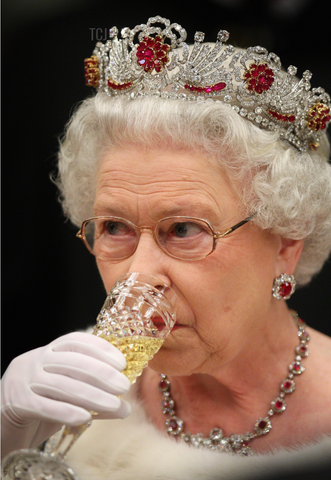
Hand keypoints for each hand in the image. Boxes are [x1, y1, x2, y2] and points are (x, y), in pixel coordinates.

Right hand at [1, 332, 130, 457]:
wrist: (2, 423)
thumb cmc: (40, 406)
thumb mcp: (67, 397)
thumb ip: (94, 397)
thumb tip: (125, 406)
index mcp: (48, 352)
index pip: (76, 341)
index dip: (101, 349)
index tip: (121, 362)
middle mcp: (35, 360)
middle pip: (72, 362)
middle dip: (101, 374)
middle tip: (124, 386)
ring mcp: (24, 380)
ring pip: (62, 384)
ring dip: (92, 395)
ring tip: (114, 405)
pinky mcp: (16, 402)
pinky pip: (44, 405)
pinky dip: (67, 411)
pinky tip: (86, 418)